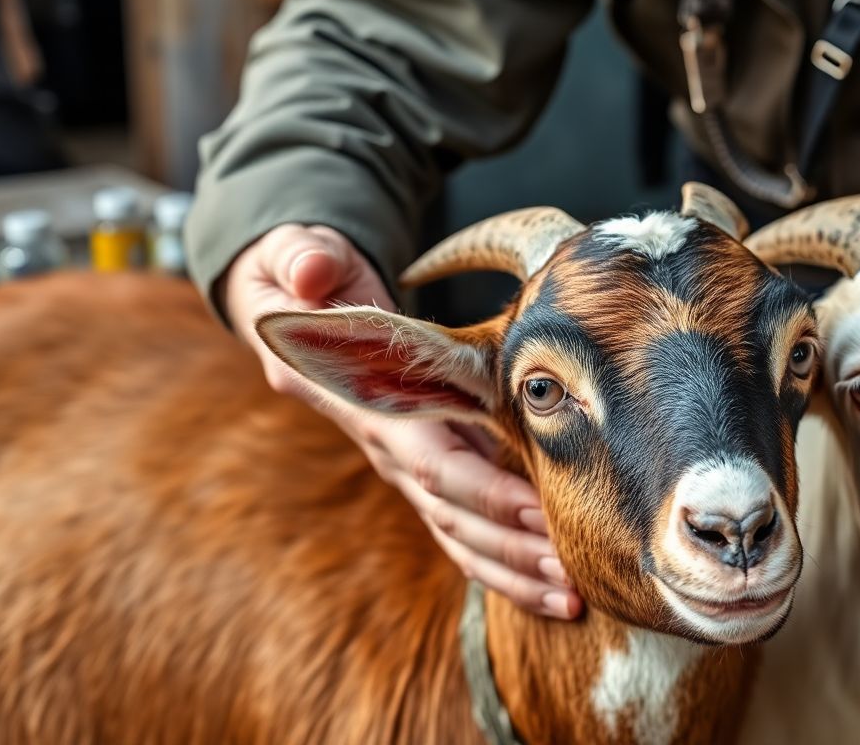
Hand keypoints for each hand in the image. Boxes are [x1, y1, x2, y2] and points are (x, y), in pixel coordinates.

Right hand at [222, 223, 580, 618]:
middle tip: (572, 574)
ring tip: (572, 599)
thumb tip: (318, 272)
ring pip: (460, 536)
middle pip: (454, 513)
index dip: (482, 490)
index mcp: (370, 405)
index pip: (429, 461)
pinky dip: (504, 565)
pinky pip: (465, 531)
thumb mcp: (297, 259)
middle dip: (512, 548)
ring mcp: (408, 465)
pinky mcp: (429, 469)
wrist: (287, 308)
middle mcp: (388, 447)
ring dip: (513, 572)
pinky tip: (549, 589)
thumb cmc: (304, 280)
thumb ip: (306, 263)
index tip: (536, 511)